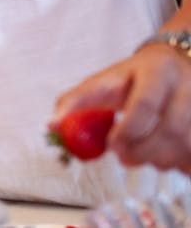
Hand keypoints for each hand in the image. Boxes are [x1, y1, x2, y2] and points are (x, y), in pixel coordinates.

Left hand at [53, 44, 190, 173]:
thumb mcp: (104, 81)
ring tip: (144, 157)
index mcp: (156, 71)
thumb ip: (77, 102)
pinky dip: (183, 164)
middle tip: (124, 157)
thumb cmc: (132, 77)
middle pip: (171, 129)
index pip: (145, 104)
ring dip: (163, 160)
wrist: (173, 64)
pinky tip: (167, 158)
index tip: (111, 145)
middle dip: (143, 151)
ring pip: (188, 145)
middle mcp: (186, 87)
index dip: (127, 131)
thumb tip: (51, 125)